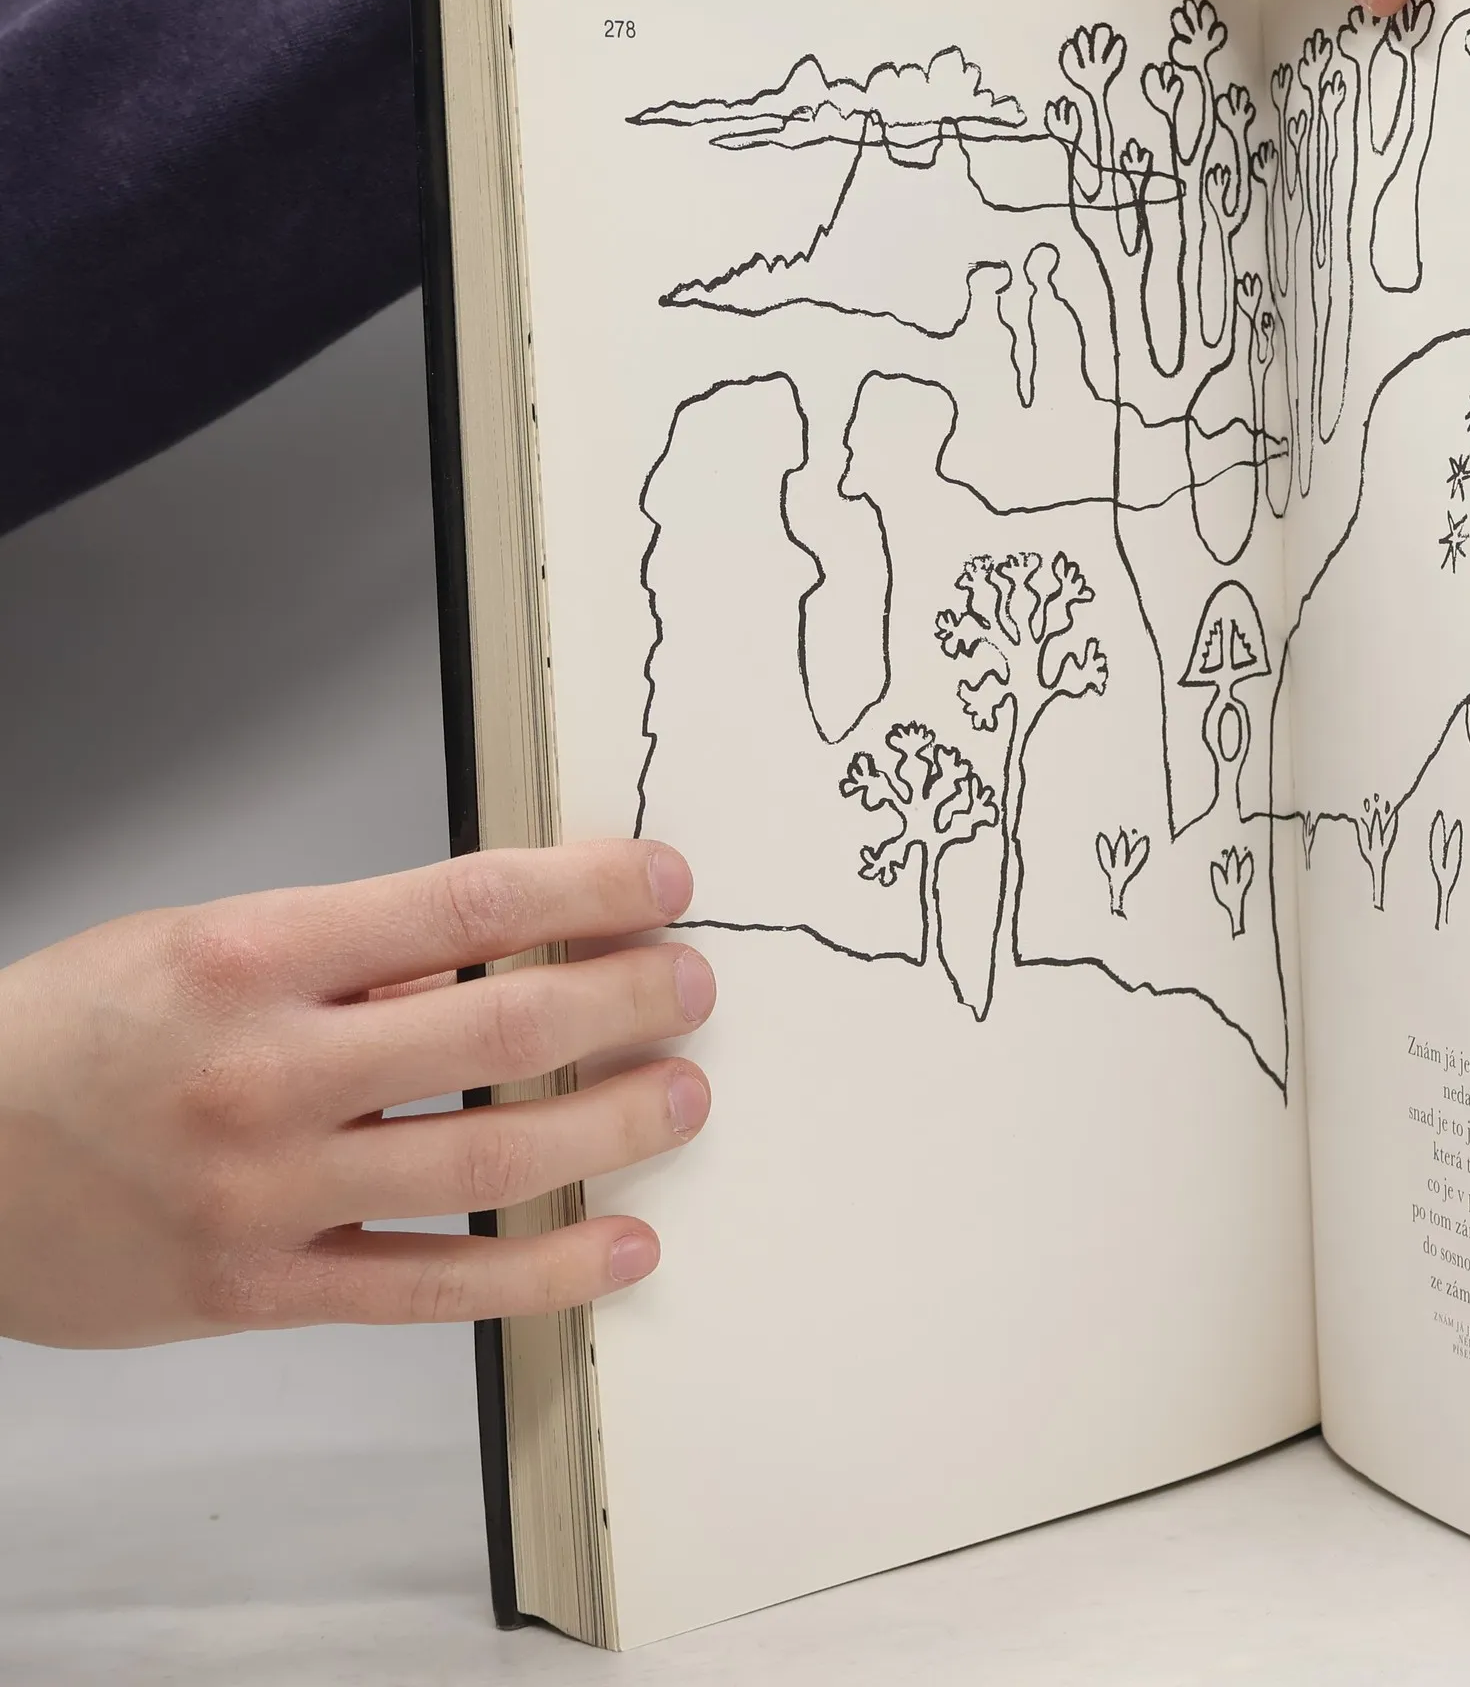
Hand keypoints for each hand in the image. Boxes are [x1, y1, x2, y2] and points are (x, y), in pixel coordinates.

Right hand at [0, 841, 714, 1347]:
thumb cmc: (75, 1038)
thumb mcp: (204, 940)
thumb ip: (355, 947)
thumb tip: (509, 942)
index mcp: (251, 955)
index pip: (467, 904)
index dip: (589, 889)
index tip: (662, 881)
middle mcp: (266, 1072)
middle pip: (502, 1033)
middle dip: (627, 1000)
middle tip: (692, 985)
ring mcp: (268, 1192)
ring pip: (490, 1165)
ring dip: (615, 1126)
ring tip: (684, 1095)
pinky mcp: (264, 1291)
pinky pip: (435, 1290)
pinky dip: (546, 1273)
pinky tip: (624, 1245)